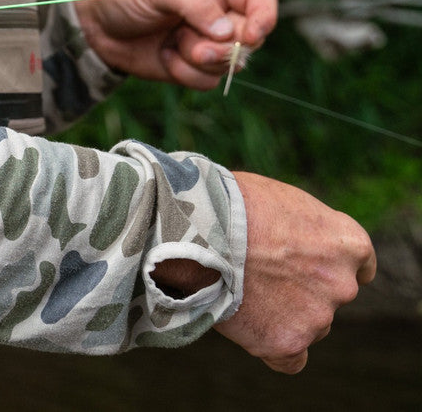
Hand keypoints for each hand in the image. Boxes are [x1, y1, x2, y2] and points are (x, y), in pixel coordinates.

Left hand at [72, 0, 277, 89]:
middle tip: (197, 47)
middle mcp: (217, 14)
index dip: (265, 17)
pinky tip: (164, 57)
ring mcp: (205, 42)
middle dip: (226, 48)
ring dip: (202, 61)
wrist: (93, 26)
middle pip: (249, 38)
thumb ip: (193, 4)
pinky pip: (206, 81)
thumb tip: (225, 31)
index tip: (252, 34)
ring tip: (173, 46)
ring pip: (230, 64)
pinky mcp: (190, 67)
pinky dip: (185, 74)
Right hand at [215, 172, 376, 372]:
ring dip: (283, 316)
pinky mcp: (287, 342)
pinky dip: (274, 347)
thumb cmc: (232, 203)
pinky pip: (290, 359)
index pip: (360, 266)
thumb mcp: (283, 202)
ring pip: (308, 326)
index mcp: (347, 243)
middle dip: (302, 291)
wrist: (201, 231)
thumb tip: (290, 243)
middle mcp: (342, 283)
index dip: (330, 266)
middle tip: (259, 277)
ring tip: (239, 293)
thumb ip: (302, 230)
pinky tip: (251, 331)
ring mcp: (317, 317)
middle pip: (328, 298)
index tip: (310, 267)